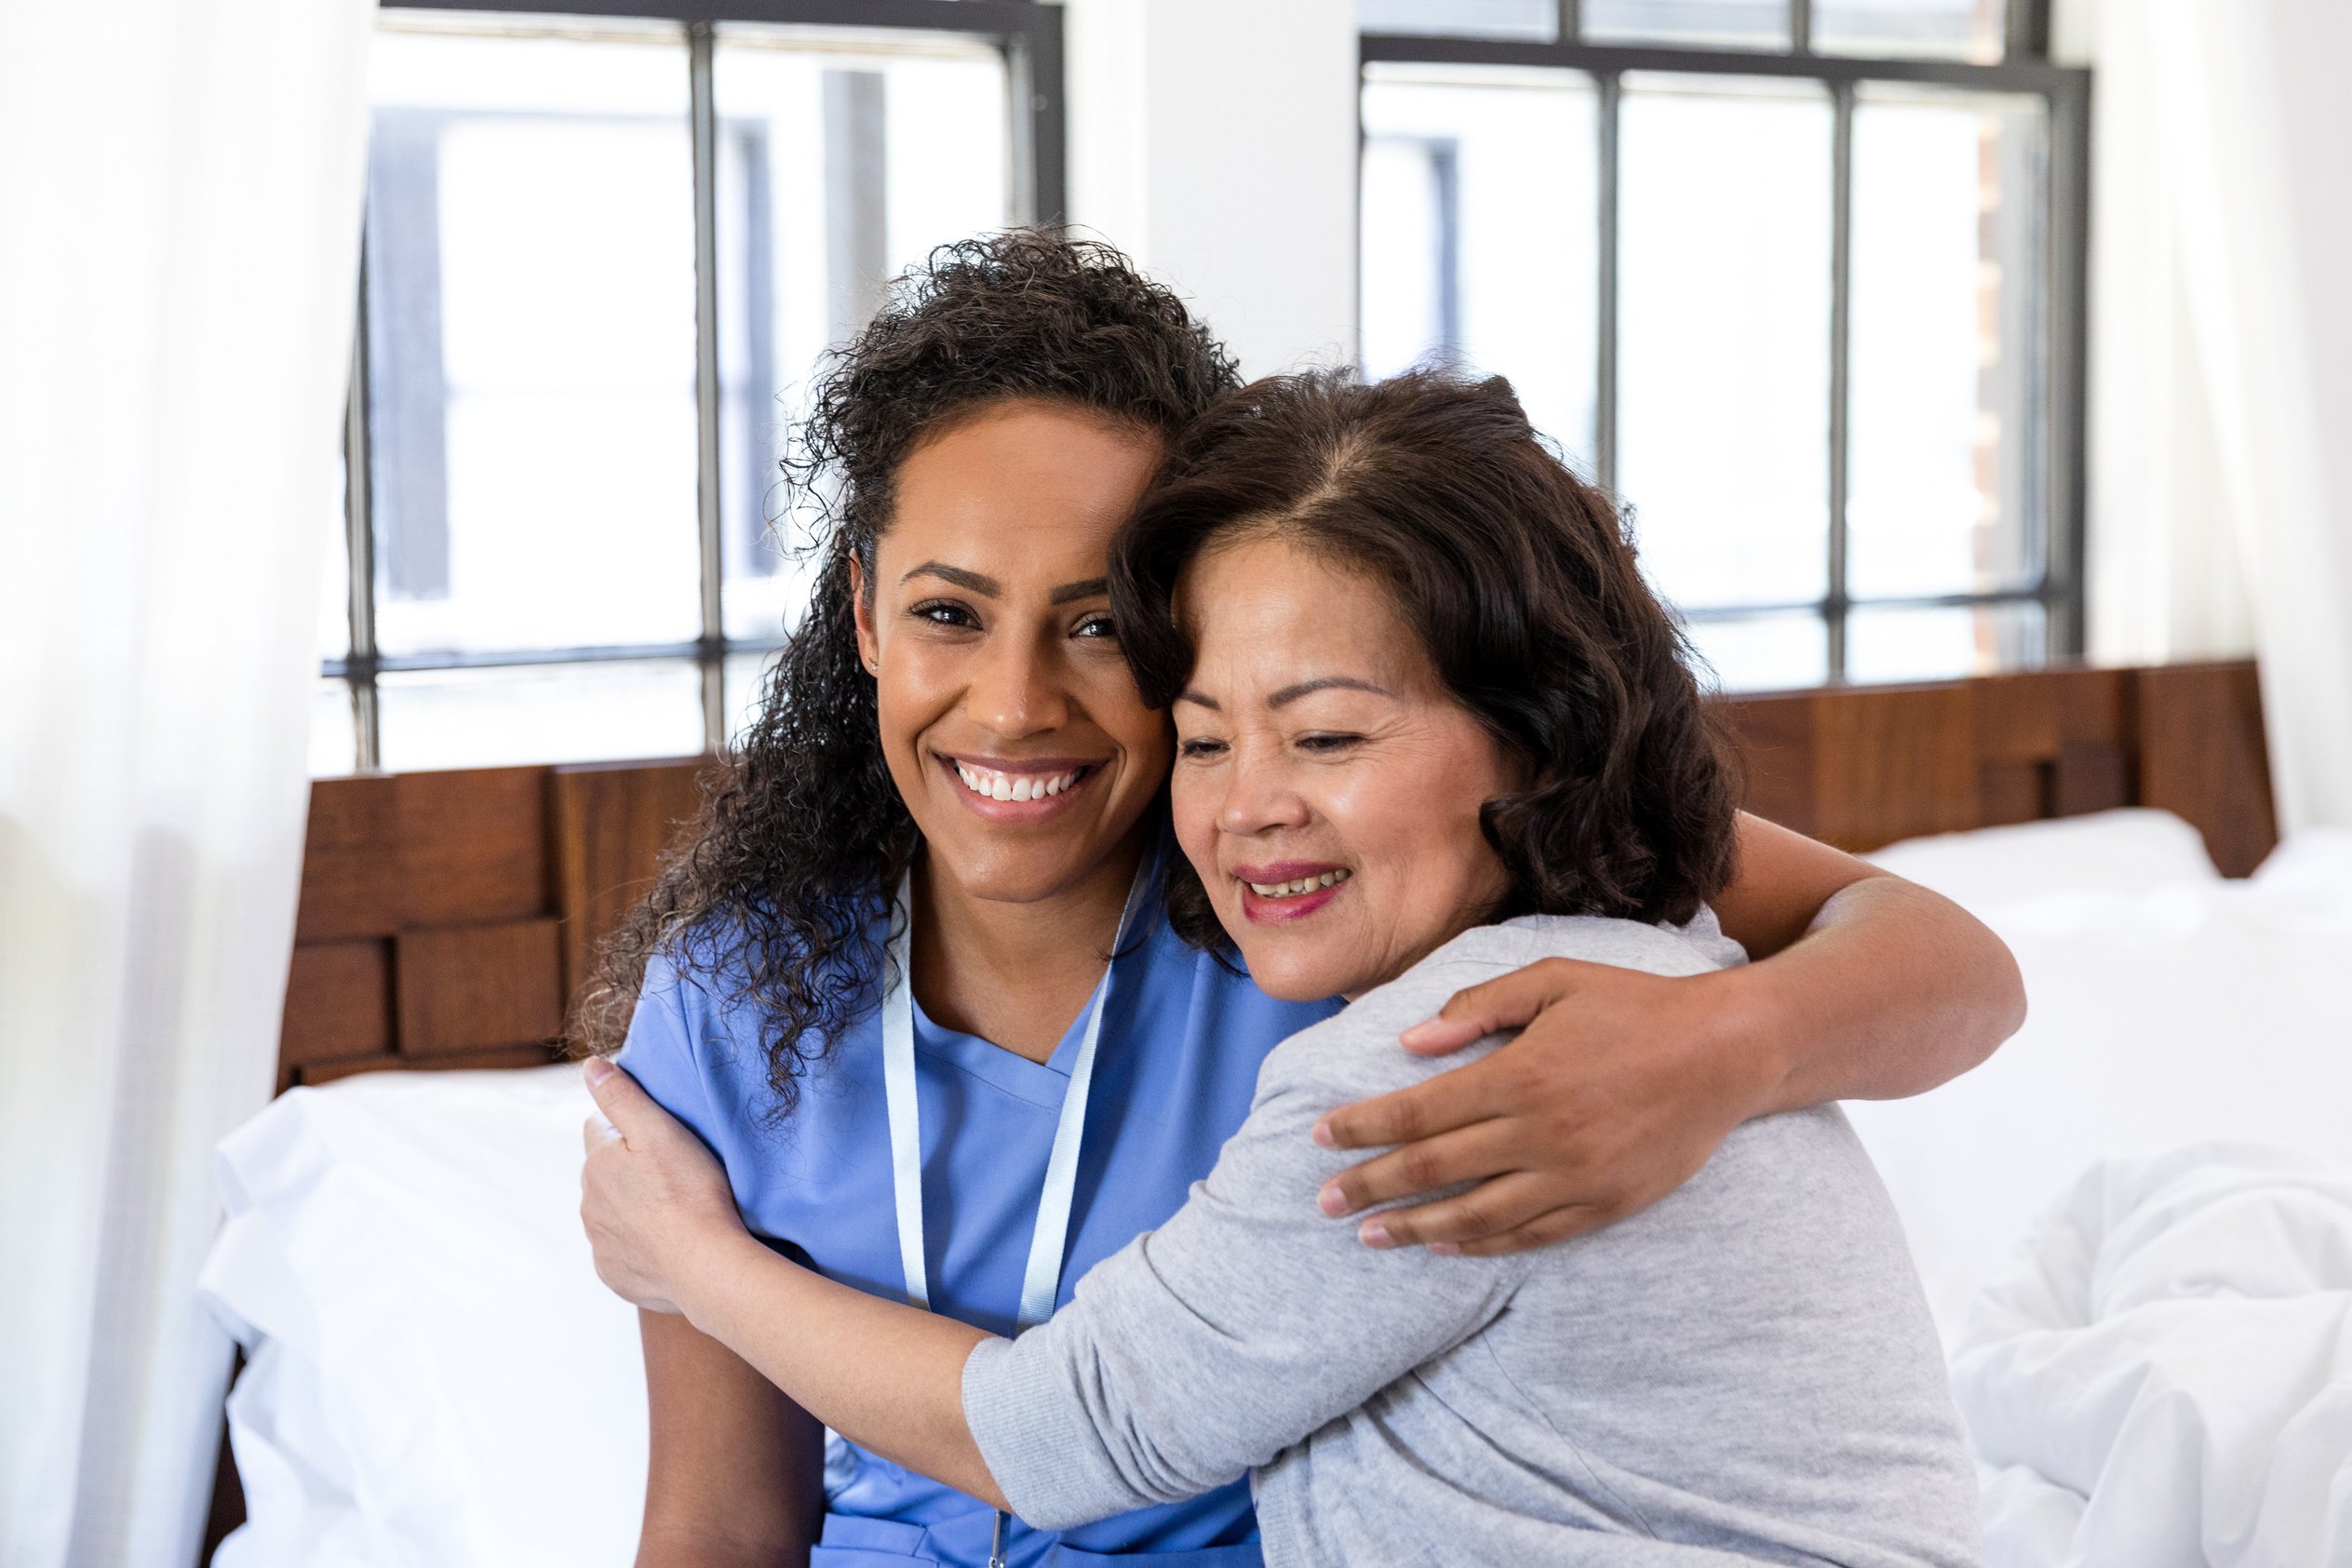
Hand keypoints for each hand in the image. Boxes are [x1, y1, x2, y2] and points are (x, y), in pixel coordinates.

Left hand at [580, 1058, 746, 1314]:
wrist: (707, 1266)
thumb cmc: (691, 1192)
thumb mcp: (661, 1130)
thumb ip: (622, 1096)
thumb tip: (589, 1066)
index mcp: (597, 1163)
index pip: (599, 1128)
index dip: (629, 1126)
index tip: (661, 1136)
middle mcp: (588, 1204)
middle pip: (604, 1172)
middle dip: (628, 1168)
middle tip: (674, 1171)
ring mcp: (600, 1243)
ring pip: (611, 1212)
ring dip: (633, 1207)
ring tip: (675, 1208)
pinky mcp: (614, 1275)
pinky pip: (622, 1251)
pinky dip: (639, 1245)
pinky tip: (669, 1242)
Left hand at [1311, 959, 1784, 1255]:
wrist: (1727, 1051)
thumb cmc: (1632, 1005)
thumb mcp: (1553, 979)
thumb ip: (1478, 1005)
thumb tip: (1410, 1041)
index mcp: (1520, 1074)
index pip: (1418, 1111)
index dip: (1363, 1127)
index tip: (1320, 1136)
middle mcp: (1541, 1133)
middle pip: (1434, 1168)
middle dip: (1371, 1185)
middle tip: (1323, 1202)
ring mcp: (1574, 1177)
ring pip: (1475, 1215)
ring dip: (1414, 1227)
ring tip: (1369, 1236)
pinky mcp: (1605, 1205)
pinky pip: (1530, 1236)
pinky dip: (1481, 1244)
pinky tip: (1445, 1244)